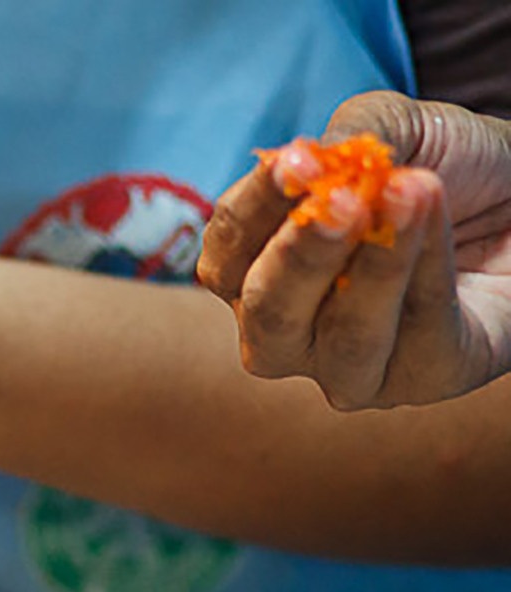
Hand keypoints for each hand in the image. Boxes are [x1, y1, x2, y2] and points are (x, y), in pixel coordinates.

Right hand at [197, 92, 510, 408]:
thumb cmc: (448, 171)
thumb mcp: (394, 132)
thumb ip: (346, 139)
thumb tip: (305, 163)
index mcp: (260, 279)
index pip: (225, 259)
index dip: (252, 212)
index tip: (295, 162)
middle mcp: (294, 336)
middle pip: (267, 316)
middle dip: (300, 257)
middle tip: (341, 200)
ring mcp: (355, 369)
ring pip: (343, 339)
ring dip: (376, 266)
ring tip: (410, 194)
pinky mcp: (425, 378)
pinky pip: (419, 337)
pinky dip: (428, 270)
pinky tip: (438, 216)